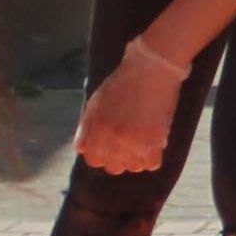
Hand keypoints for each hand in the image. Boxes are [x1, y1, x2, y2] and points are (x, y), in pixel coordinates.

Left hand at [75, 44, 186, 173]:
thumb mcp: (96, 102)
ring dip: (137, 158)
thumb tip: (81, 149)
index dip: (102, 154)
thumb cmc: (123, 82)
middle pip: (113, 167)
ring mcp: (133, 141)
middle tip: (129, 143)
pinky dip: (153, 156)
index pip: (93, 159)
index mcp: (96, 128)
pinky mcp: (154, 139)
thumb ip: (86, 127)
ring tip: (143, 142)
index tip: (111, 146)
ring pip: (133, 167)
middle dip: (119, 158)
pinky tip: (154, 143)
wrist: (151, 67)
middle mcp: (111, 138)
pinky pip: (151, 164)